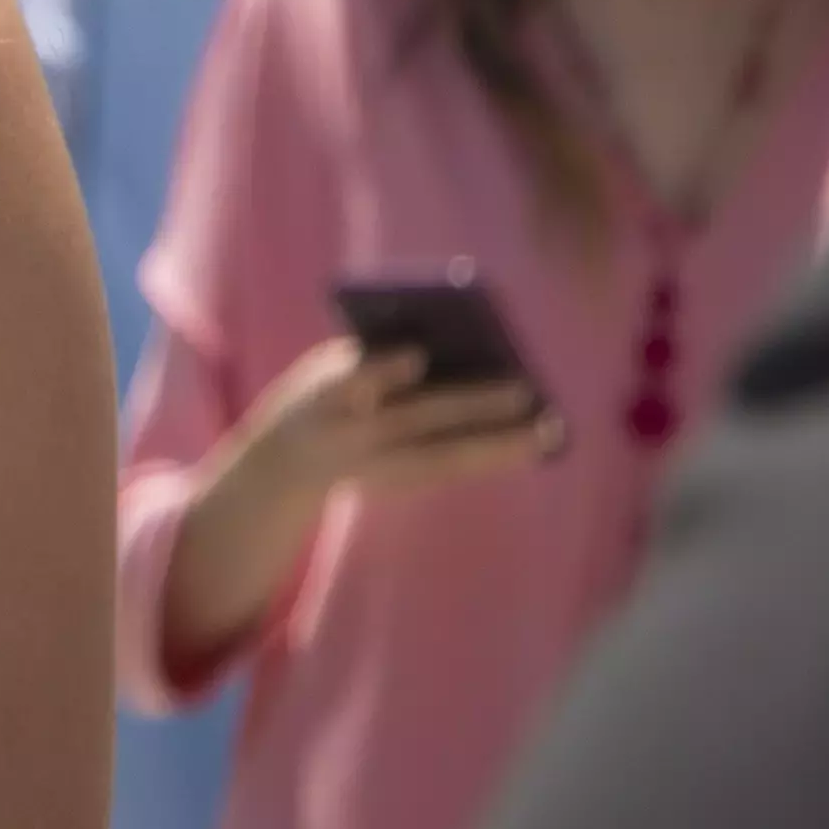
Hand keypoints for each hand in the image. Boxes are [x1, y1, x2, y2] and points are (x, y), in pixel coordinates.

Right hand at [161, 335, 552, 668]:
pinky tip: (531, 448)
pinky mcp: (400, 484)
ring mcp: (377, 466)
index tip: (416, 354)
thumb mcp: (321, 372)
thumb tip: (444, 344)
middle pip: (417, 419)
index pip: (349, 383)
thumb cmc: (315, 401)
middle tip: (524, 388)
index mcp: (322, 399)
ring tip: (548, 428)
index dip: (381, 371)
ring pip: (446, 456)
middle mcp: (351, 436)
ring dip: (500, 444)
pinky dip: (492, 459)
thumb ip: (370, 357)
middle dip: (472, 405)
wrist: (280, 470)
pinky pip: (453, 471)